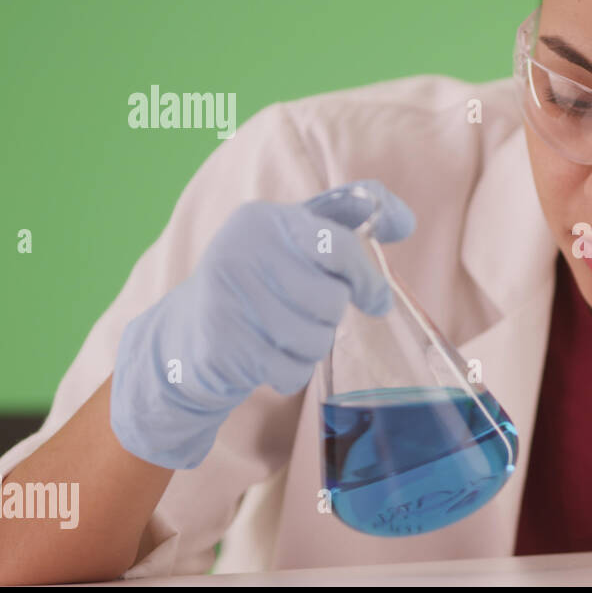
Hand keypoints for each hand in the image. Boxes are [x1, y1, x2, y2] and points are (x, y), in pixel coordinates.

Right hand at [110, 179, 414, 469]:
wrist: (186, 338)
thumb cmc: (261, 285)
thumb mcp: (296, 242)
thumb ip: (349, 222)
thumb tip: (405, 222)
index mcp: (268, 219)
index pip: (339, 245)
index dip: (366, 277)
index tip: (375, 299)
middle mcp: (242, 248)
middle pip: (332, 300)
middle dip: (329, 318)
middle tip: (304, 314)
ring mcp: (227, 295)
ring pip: (315, 338)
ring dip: (311, 348)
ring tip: (283, 335)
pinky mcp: (221, 342)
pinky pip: (291, 370)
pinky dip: (290, 373)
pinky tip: (267, 359)